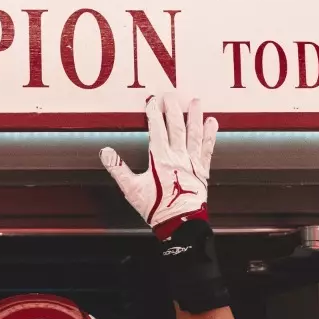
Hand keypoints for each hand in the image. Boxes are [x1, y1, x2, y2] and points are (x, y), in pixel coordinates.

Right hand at [98, 94, 217, 235]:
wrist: (181, 223)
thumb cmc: (156, 208)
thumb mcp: (132, 189)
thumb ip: (118, 169)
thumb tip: (105, 152)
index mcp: (160, 159)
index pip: (156, 129)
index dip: (153, 113)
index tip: (152, 100)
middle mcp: (178, 156)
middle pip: (176, 126)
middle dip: (173, 109)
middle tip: (171, 95)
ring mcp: (192, 162)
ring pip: (194, 133)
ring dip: (194, 116)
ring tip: (195, 101)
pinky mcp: (203, 170)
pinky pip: (208, 148)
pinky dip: (211, 134)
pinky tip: (213, 123)